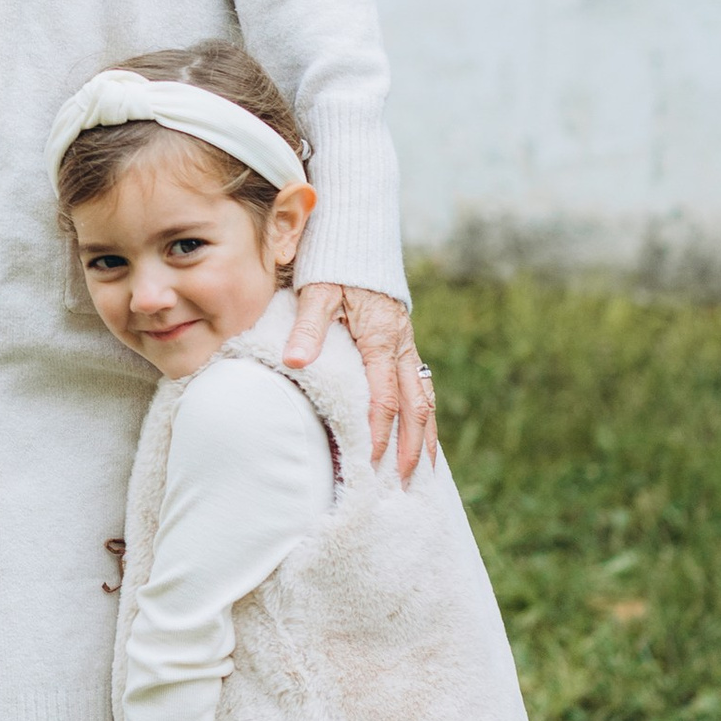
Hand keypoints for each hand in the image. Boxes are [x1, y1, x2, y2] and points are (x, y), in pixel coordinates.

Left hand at [286, 282, 434, 477]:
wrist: (358, 238)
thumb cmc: (334, 265)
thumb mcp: (317, 291)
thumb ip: (308, 327)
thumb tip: (294, 361)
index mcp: (380, 338)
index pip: (384, 396)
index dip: (378, 431)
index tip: (370, 461)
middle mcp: (401, 347)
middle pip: (416, 406)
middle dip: (413, 447)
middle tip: (406, 482)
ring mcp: (408, 347)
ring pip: (426, 399)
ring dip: (426, 436)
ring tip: (424, 472)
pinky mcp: (406, 346)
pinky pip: (422, 387)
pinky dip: (424, 416)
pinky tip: (421, 437)